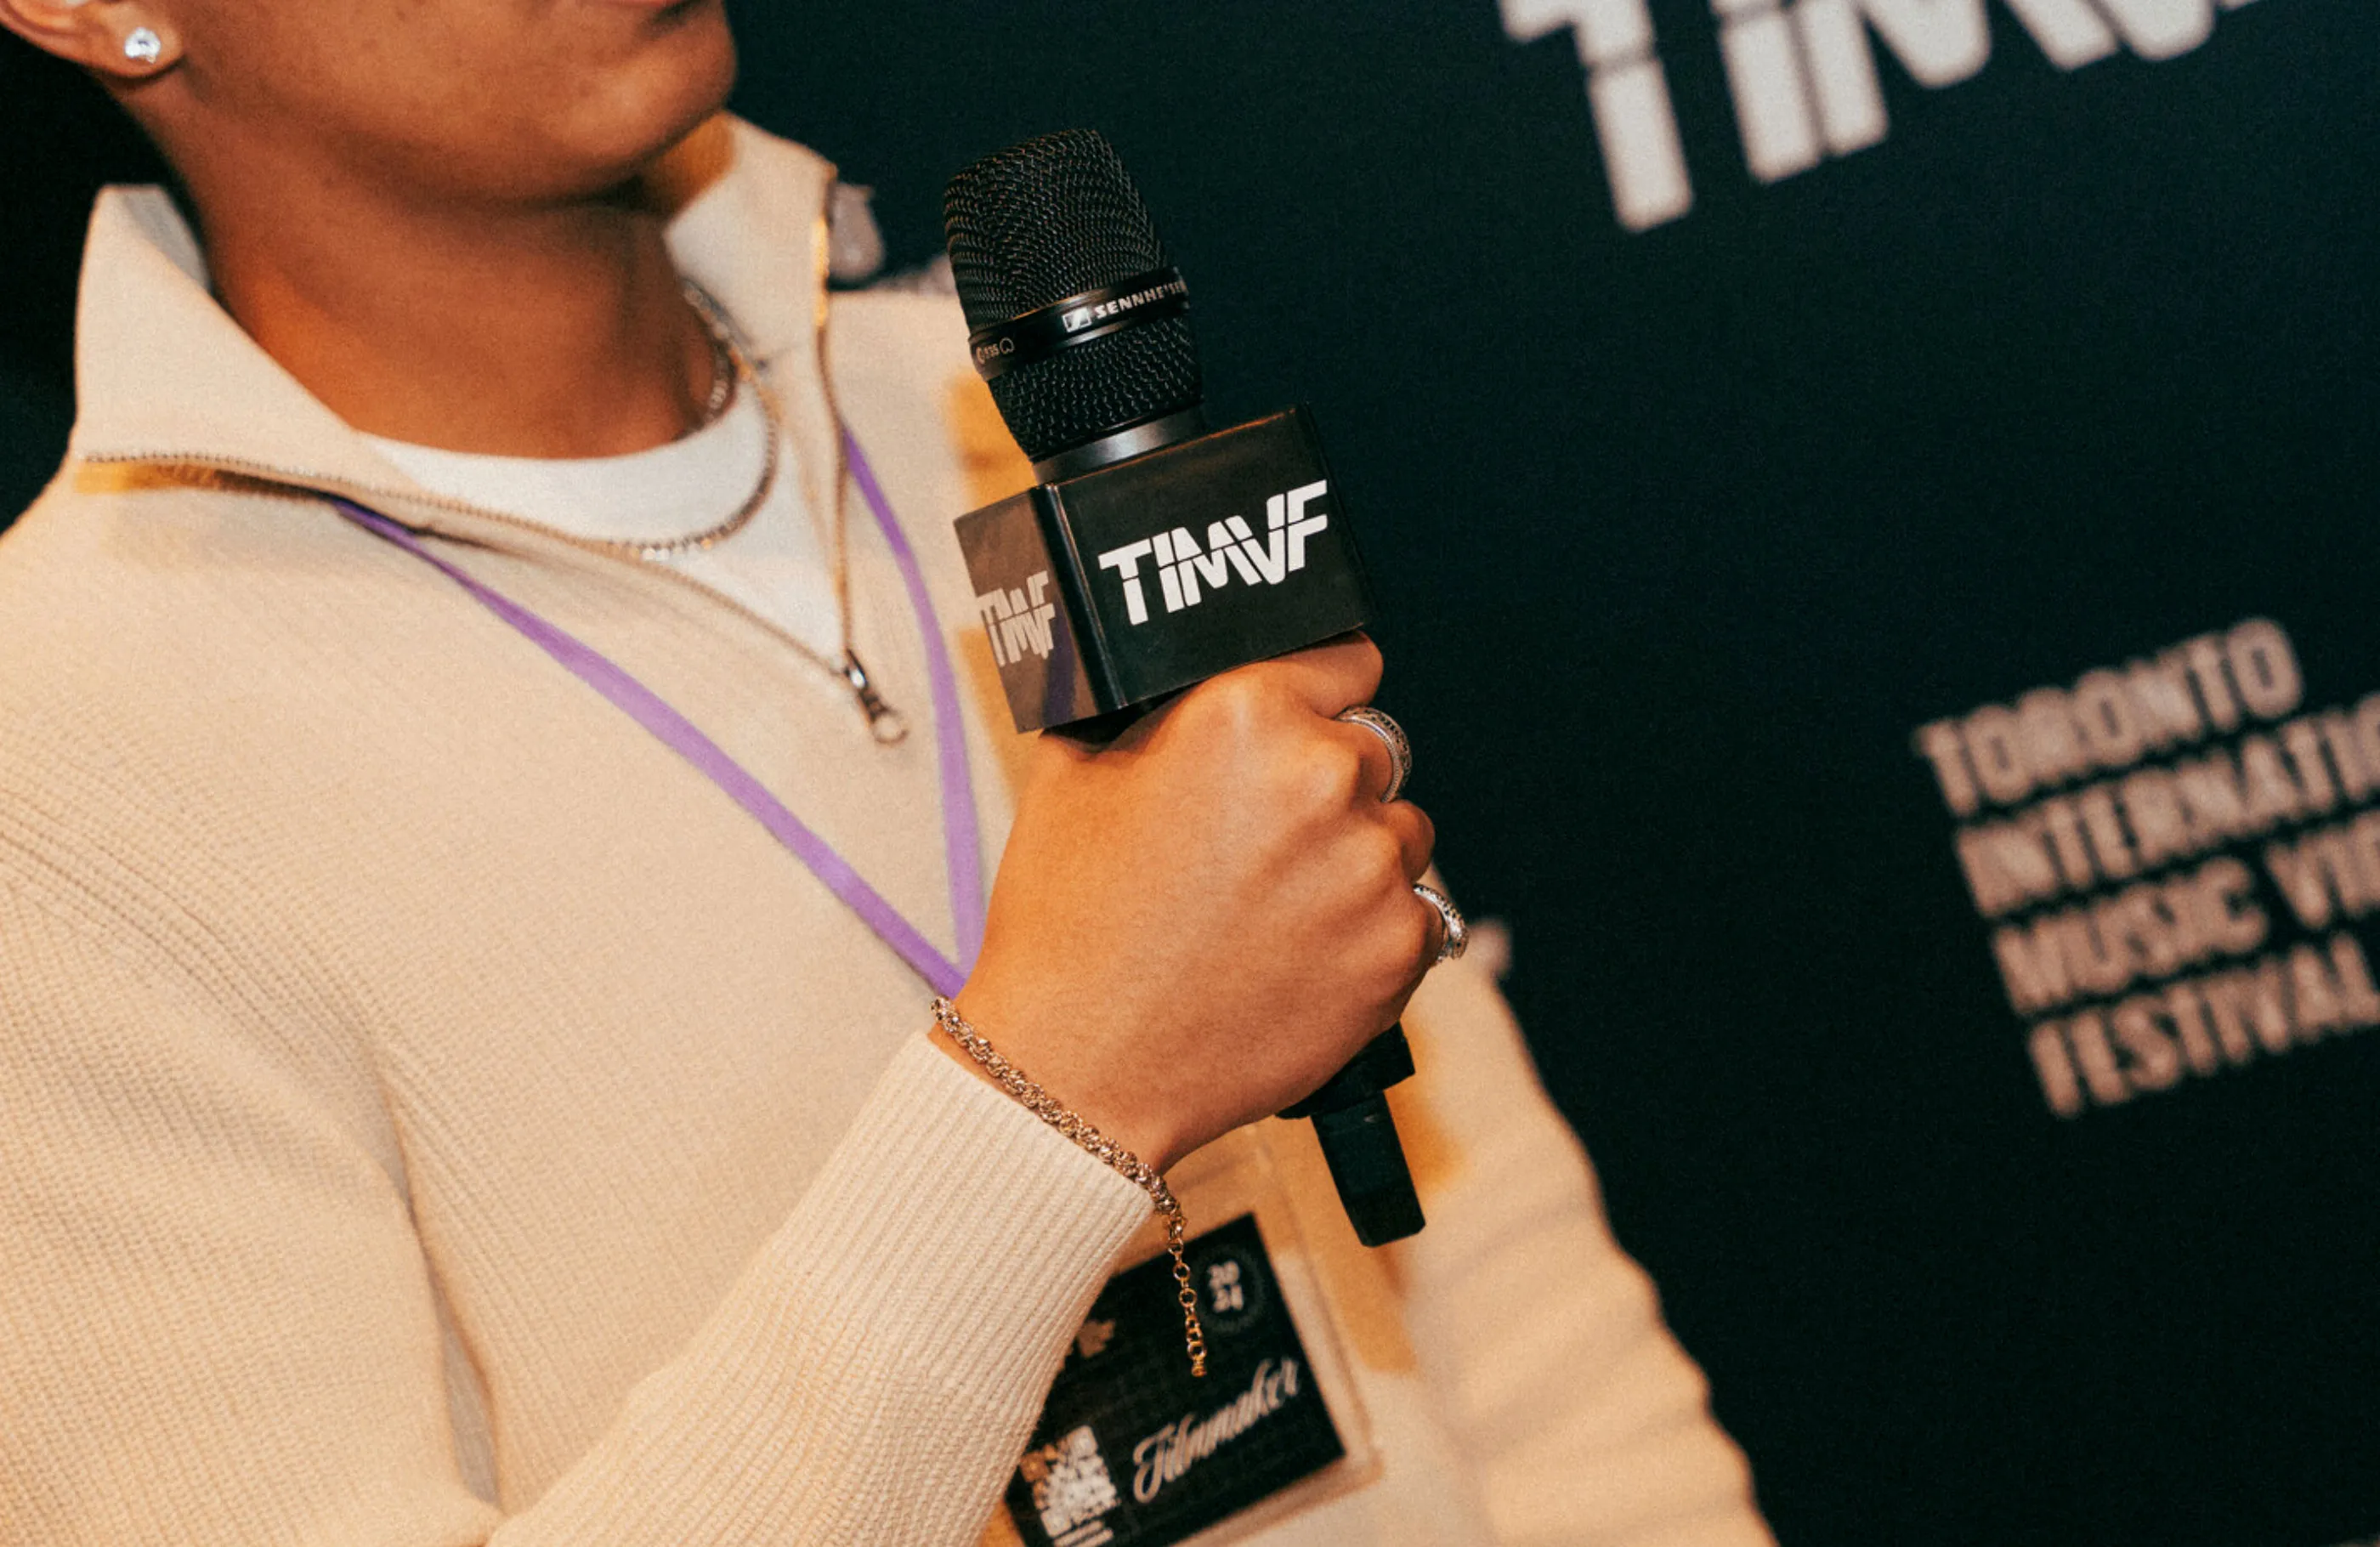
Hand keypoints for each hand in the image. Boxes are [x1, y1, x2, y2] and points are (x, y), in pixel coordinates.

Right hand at [949, 636, 1439, 1171]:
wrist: (1080, 1068)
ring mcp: (1370, 865)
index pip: (1348, 659)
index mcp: (1246, 711)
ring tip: (1276, 908)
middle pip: (1376, 749)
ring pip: (1402, 832)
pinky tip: (1300, 956)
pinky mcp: (1398, 948)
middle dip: (1331, 783)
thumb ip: (1154, 709)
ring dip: (1358, 857)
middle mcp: (1324, 774)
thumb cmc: (1069, 924)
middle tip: (1265, 841)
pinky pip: (1417, 915)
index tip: (1310, 724)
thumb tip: (1187, 685)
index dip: (1321, 693)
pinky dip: (1372, 932)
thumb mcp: (1076, 770)